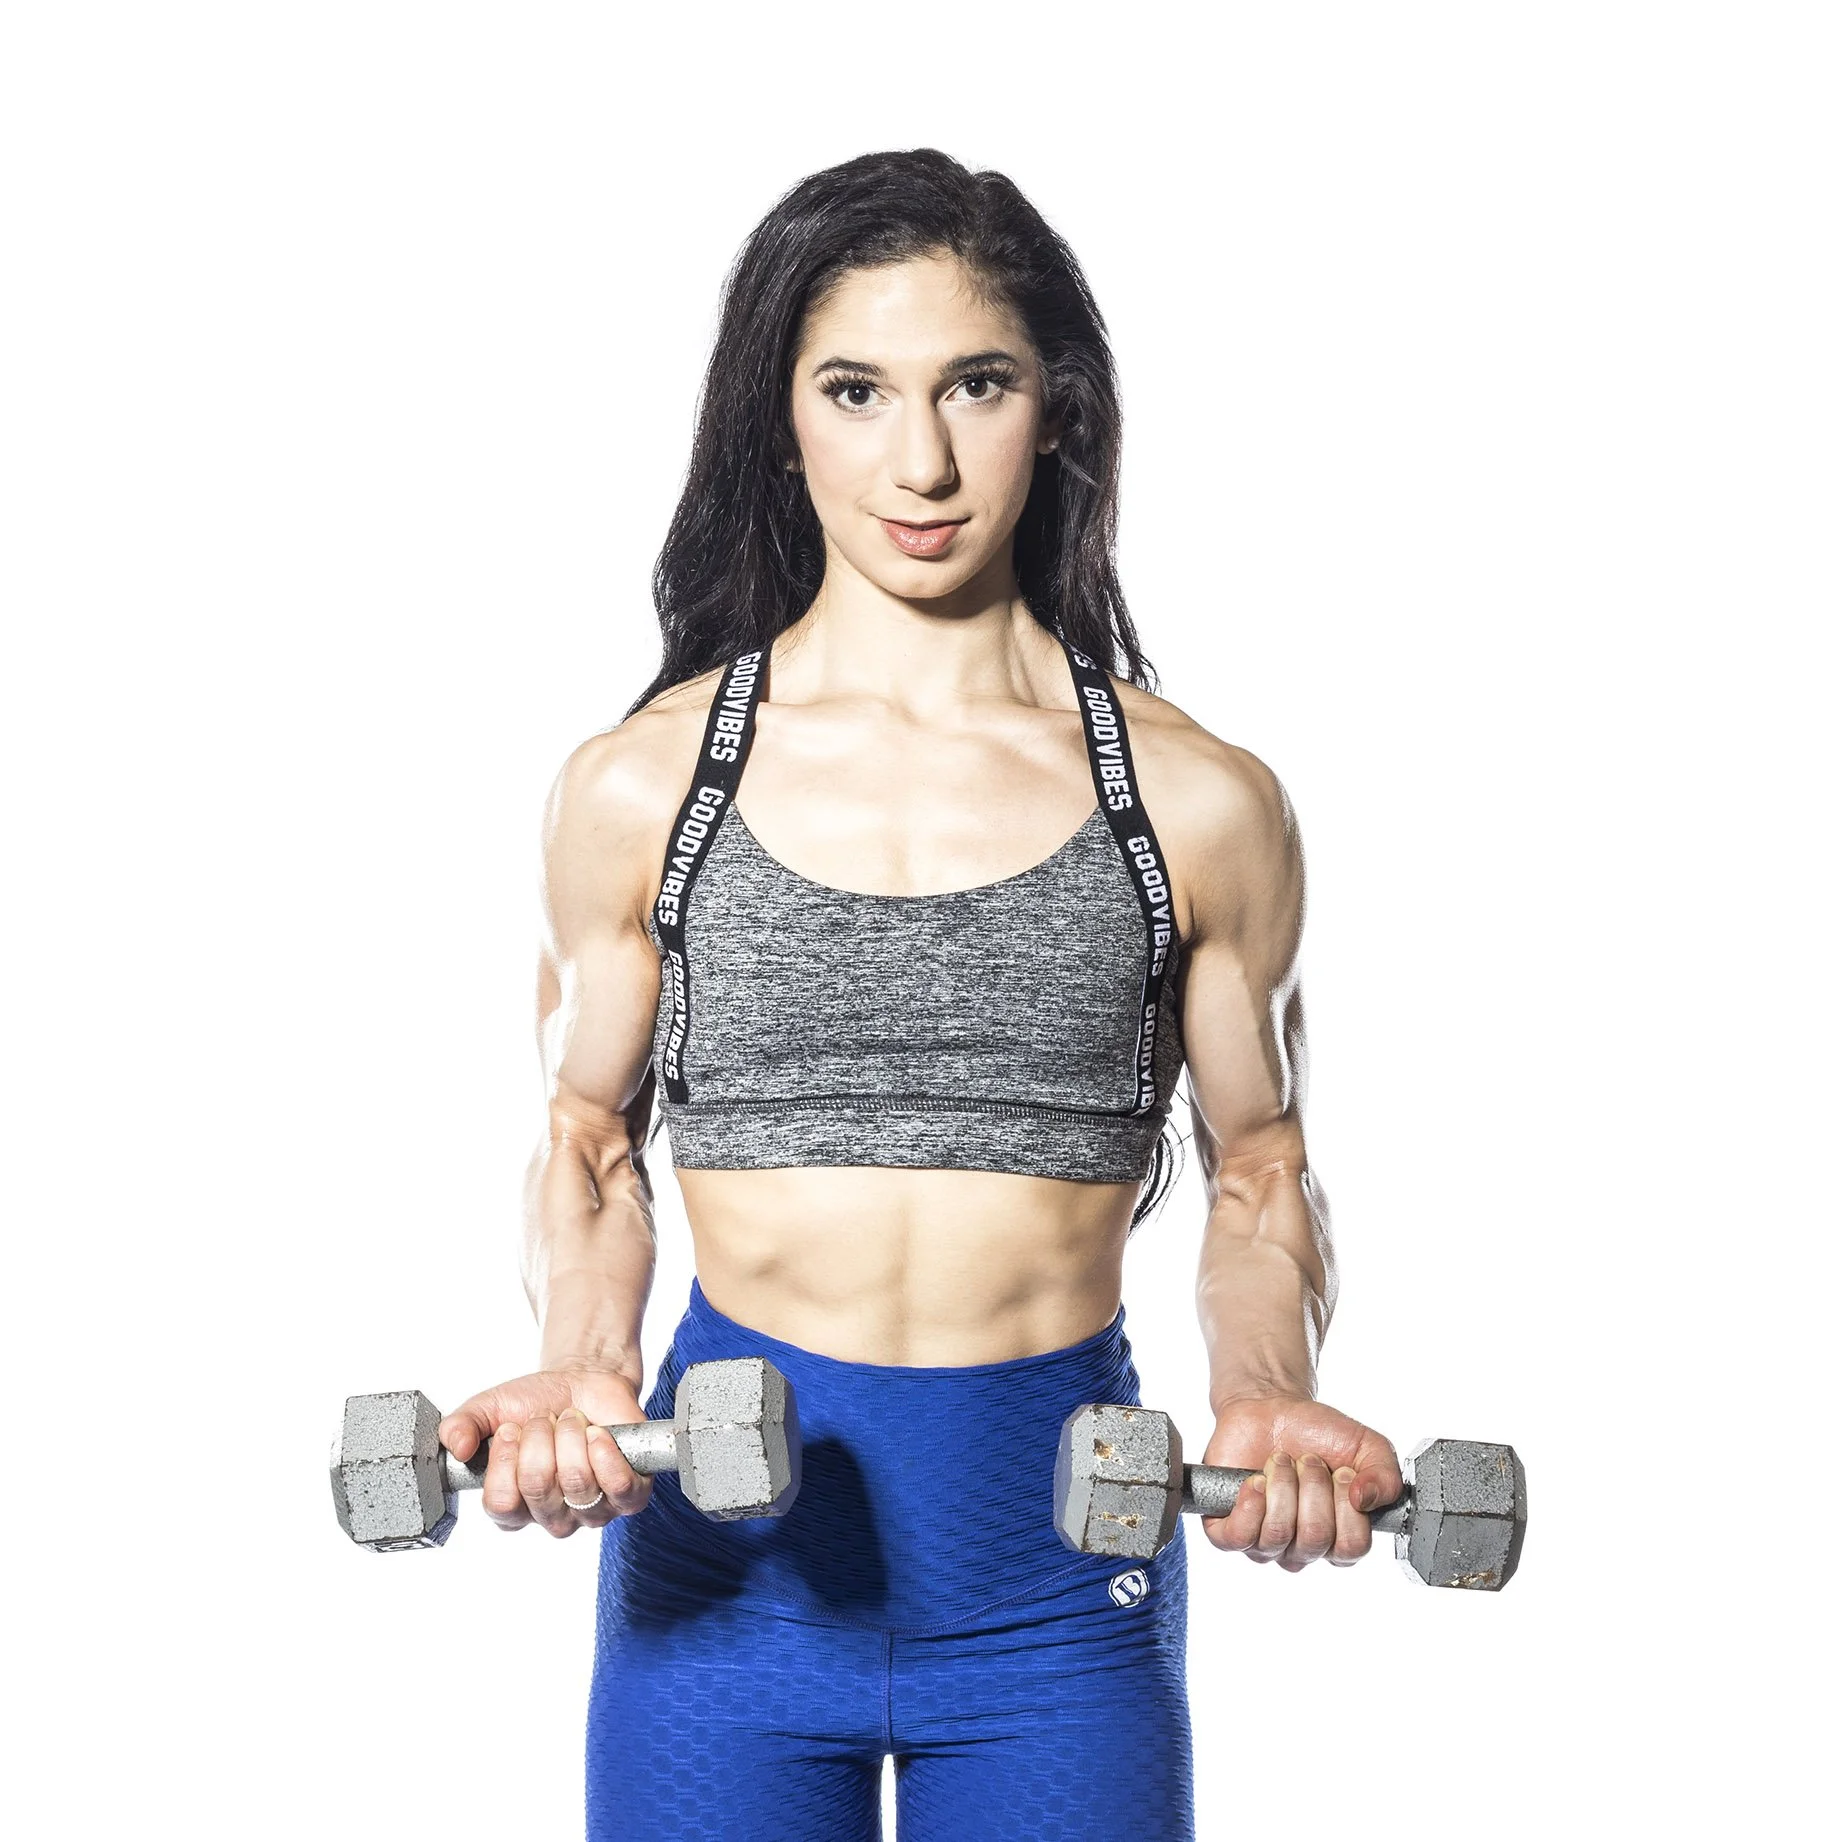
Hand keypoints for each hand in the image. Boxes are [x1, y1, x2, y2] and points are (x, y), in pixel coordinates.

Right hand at [437, 1367, 651, 1538]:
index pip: (501, 1504)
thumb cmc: (538, 1403)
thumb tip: (456, 1447)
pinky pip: (620, 1488)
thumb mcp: (490, 1409)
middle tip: (546, 1419)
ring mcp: (592, 1511)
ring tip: (572, 1420)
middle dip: (540, 1437)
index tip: (511, 1429)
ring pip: (578, 1483)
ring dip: (572, 1436)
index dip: (505, 1459)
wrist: (584, 1381)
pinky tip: (599, 1435)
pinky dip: (607, 1454)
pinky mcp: (629, 1495)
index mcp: (514, 1506)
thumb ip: (461, 1427)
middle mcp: (552, 1517)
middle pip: (539, 1487)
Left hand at [1198, 1397, 1402, 1571]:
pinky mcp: (1229, 1530)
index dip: (1347, 1507)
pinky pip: (1238, 1539)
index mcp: (1338, 1537)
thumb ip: (1385, 1475)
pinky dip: (1249, 1505)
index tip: (1341, 1471)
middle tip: (1307, 1459)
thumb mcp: (1366, 1446)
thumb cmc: (1317, 1433)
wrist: (1270, 1408)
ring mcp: (1265, 1543)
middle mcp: (1302, 1547)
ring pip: (1278, 1535)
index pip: (1351, 1548)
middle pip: (1315, 1538)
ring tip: (1280, 1461)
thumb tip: (1368, 1499)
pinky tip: (1254, 1481)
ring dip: (1282, 1485)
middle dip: (1312, 1486)